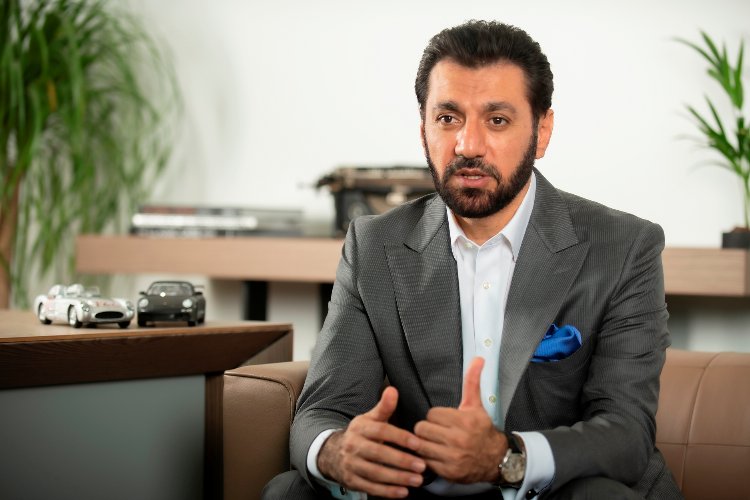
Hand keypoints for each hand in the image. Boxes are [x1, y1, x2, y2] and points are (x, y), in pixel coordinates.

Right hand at [317, 386, 425, 497]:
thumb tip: (393, 390)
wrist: (333, 453)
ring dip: (398, 478)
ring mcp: (351, 464)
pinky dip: (387, 491)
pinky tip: (402, 492)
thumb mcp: (369, 419)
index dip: (400, 437)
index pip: (382, 431)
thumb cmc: (360, 435)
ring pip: (376, 473)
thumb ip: (384, 407)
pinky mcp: (351, 480)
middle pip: (379, 454)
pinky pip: (370, 487)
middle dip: (402, 461)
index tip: (417, 444)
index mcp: (361, 428)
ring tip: (417, 480)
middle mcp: (354, 446)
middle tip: (422, 466)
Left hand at [413, 357, 506, 483]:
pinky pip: (425, 462)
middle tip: (434, 431)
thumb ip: (472, 381)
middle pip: (422, 429)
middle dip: (426, 429)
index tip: (442, 420)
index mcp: (464, 421)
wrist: (496, 459)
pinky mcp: (449, 472)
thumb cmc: (481, 430)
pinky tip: (436, 455)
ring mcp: (453, 457)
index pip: (431, 414)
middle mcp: (458, 439)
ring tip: (433, 442)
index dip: (435, 417)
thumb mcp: (476, 405)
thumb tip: (478, 358)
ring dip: (424, 444)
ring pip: (421, 445)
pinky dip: (428, 459)